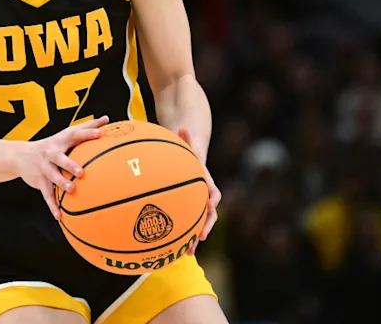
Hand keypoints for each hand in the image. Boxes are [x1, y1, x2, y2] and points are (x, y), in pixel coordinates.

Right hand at [14, 116, 109, 218]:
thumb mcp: (66, 134)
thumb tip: (107, 118)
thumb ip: (86, 127)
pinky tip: (59, 216)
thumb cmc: (52, 144)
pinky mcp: (39, 181)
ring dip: (61, 184)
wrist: (20, 155)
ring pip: (52, 176)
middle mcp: (51, 153)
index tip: (100, 133)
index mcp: (60, 140)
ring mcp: (44, 167)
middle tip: (82, 172)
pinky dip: (52, 206)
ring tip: (72, 190)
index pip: (74, 134)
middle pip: (59, 157)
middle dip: (69, 164)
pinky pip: (46, 195)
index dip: (87, 133)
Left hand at [177, 127, 220, 251]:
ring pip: (198, 222)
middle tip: (199, 239)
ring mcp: (198, 200)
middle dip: (205, 226)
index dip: (211, 200)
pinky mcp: (189, 205)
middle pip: (209, 213)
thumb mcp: (188, 141)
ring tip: (186, 254)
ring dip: (194, 237)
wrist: (195, 151)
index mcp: (205, 180)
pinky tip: (168, 246)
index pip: (213, 191)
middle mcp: (204, 193)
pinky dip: (180, 233)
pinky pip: (186, 221)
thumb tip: (182, 126)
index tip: (209, 208)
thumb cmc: (189, 147)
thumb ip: (186, 137)